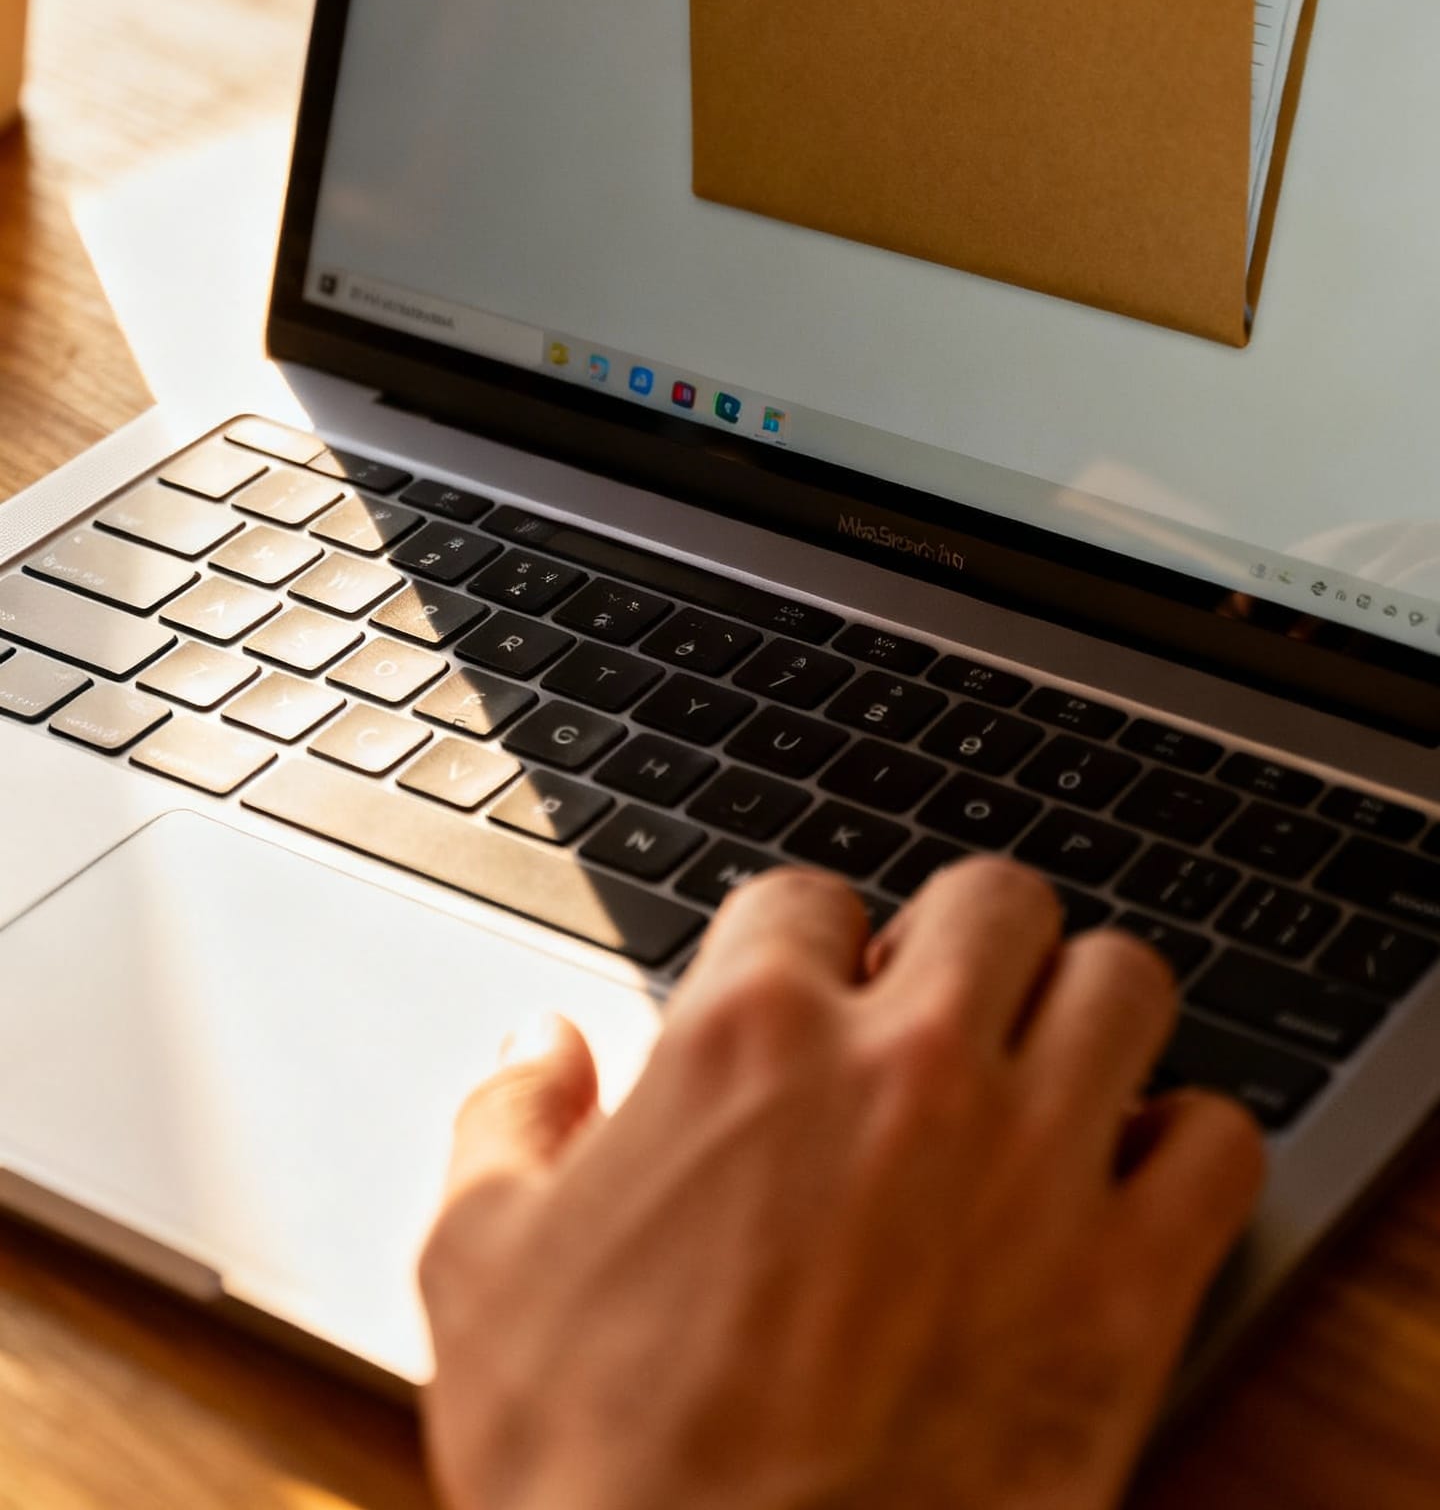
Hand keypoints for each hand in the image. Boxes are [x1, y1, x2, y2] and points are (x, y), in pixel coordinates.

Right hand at [420, 860, 1263, 1509]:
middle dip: (964, 946)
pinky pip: (1216, 1144)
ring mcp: (1030, 1169)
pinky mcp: (1125, 1290)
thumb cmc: (598, 1472)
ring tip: (1049, 1077)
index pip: (808, 896)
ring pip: (1123, 983)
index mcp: (748, 1042)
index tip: (810, 1002)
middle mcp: (905, 1071)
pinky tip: (1128, 1190)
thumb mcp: (480, 1271)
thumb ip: (510, 1121)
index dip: (803, 950)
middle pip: (992, 901)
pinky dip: (1185, 1151)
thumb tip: (539, 1044)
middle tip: (941, 1017)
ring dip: (1087, 1018)